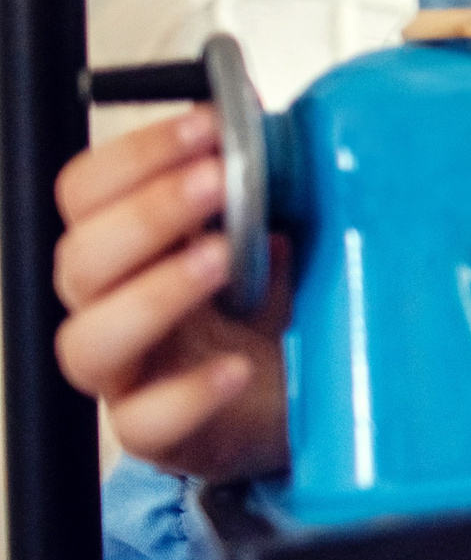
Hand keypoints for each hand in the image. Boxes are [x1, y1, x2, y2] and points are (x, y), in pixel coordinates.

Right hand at [54, 106, 290, 480]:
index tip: (205, 125)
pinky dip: (189, 392)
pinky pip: (146, 423)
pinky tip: (236, 368)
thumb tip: (277, 131)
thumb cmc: (275, 313)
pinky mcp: (165, 435)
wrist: (303, 402)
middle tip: (218, 180)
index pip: (87, 193)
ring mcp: (134, 375)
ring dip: (153, 292)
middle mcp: (117, 309)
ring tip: (221, 259)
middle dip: (147, 212)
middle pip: (78, 261)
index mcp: (132, 250)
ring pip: (89, 341)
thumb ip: (265, 187)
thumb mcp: (275, 236)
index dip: (135, 155)